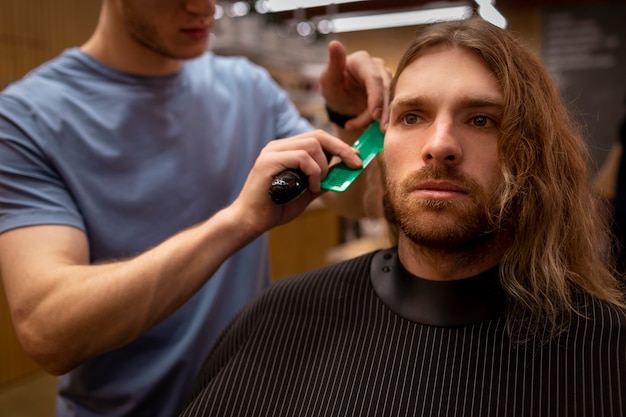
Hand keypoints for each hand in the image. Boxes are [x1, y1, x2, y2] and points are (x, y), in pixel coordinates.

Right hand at [229, 130, 362, 232]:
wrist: (251, 221)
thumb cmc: (275, 208)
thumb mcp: (306, 193)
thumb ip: (321, 181)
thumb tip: (343, 172)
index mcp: (286, 151)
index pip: (317, 138)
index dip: (339, 146)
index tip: (355, 158)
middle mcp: (279, 146)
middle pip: (318, 135)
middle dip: (341, 149)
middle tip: (355, 164)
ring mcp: (273, 151)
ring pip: (312, 144)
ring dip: (323, 167)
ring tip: (318, 185)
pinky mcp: (269, 160)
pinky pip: (302, 157)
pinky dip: (313, 172)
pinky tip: (311, 187)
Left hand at [320, 40, 391, 130]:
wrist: (340, 98)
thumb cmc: (333, 85)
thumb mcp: (328, 78)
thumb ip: (333, 63)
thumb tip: (334, 43)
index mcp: (362, 60)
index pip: (374, 78)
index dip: (376, 96)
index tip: (375, 114)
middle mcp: (377, 67)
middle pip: (385, 90)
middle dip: (383, 111)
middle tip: (381, 129)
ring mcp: (385, 79)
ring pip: (388, 100)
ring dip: (378, 118)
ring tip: (360, 129)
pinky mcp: (388, 91)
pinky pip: (387, 107)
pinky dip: (375, 120)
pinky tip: (357, 124)